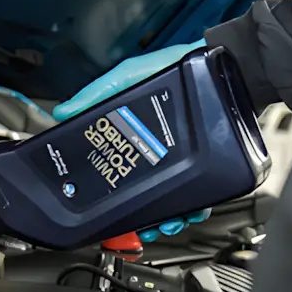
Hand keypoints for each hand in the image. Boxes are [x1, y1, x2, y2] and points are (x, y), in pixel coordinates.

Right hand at [52, 39, 211, 238]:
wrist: (229, 66)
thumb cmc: (177, 65)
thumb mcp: (130, 76)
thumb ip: (97, 93)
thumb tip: (63, 113)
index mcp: (136, 135)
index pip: (117, 167)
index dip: (111, 189)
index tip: (106, 209)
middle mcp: (159, 151)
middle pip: (144, 193)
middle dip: (141, 216)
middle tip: (140, 226)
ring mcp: (185, 160)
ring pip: (171, 200)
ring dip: (167, 217)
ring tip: (166, 223)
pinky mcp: (209, 164)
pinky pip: (200, 195)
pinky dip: (195, 208)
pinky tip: (192, 212)